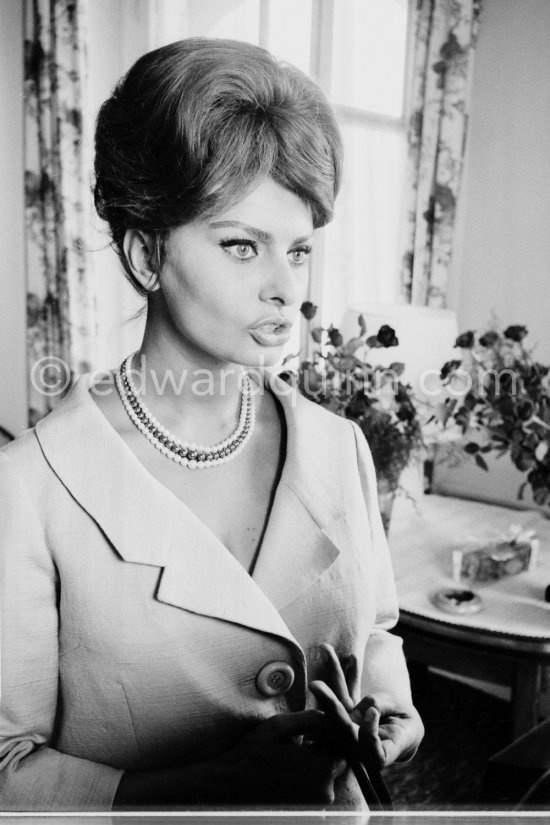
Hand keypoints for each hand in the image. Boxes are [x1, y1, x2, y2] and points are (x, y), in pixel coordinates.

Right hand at [114, 709, 345, 807]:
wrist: (228, 788)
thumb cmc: (251, 754)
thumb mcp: (279, 726)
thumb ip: (311, 718)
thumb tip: (333, 714)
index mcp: (322, 767)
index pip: (343, 743)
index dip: (332, 732)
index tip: (316, 727)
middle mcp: (325, 790)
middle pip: (338, 760)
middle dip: (326, 747)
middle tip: (304, 738)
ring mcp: (317, 804)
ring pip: (328, 775)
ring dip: (317, 762)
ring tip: (293, 752)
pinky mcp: (308, 811)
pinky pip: (317, 788)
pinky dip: (309, 776)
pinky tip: (289, 768)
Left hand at [310, 643, 422, 769]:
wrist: (402, 733)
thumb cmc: (407, 728)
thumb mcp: (404, 717)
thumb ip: (382, 708)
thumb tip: (352, 710)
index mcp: (379, 755)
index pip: (370, 751)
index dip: (368, 733)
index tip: (373, 713)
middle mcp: (358, 745)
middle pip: (342, 727)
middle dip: (329, 704)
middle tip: (316, 685)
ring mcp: (349, 728)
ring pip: (339, 702)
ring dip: (333, 675)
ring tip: (324, 651)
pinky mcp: (346, 713)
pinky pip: (344, 690)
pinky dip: (343, 671)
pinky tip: (333, 651)